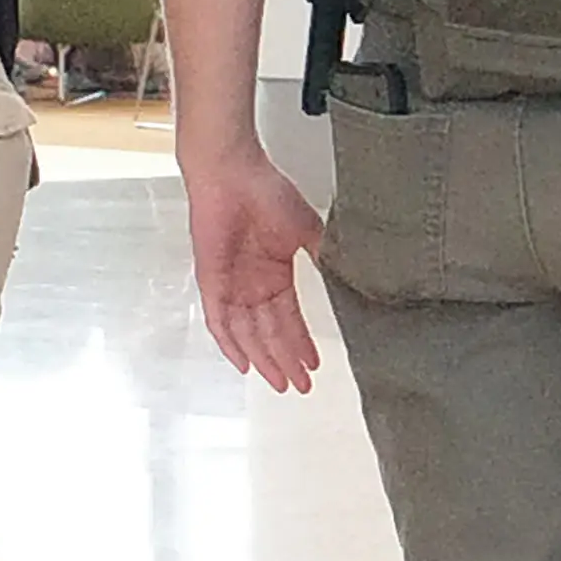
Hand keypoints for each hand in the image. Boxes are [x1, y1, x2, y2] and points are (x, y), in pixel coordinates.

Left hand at [184, 142, 328, 391]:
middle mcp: (252, 285)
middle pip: (270, 333)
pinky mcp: (211, 281)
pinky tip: (243, 363)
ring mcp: (231, 285)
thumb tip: (348, 280)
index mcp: (275, 274)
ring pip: (248, 333)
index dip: (302, 343)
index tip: (316, 365)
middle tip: (302, 387)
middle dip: (286, 360)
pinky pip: (218, 320)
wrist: (233, 173)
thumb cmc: (268, 192)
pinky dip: (229, 343)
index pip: (290, 318)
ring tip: (282, 383)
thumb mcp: (307, 230)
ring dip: (264, 359)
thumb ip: (322, 257)